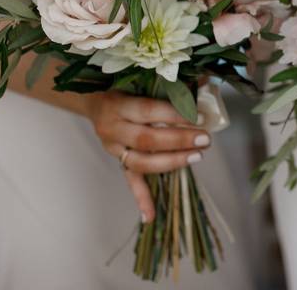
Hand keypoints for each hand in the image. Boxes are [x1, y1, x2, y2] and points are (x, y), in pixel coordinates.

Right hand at [85, 91, 210, 221]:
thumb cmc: (123, 86)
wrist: (92, 100)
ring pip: (140, 162)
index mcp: (117, 104)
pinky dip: (141, 199)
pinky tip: (150, 217)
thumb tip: (205, 81)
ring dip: (170, 162)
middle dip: (178, 140)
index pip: (149, 110)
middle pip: (146, 139)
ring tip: (197, 156)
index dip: (175, 114)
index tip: (200, 116)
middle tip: (204, 139)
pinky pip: (130, 181)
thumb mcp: (140, 79)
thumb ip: (170, 84)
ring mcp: (113, 148)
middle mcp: (112, 128)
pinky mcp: (117, 161)